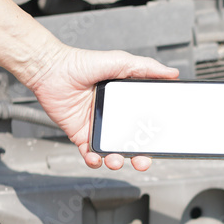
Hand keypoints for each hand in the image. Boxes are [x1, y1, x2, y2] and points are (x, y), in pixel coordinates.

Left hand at [26, 43, 178, 170]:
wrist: (51, 69)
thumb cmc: (82, 63)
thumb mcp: (121, 62)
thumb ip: (147, 68)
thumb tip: (172, 73)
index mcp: (125, 104)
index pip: (145, 125)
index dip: (154, 137)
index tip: (160, 144)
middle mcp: (113, 118)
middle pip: (132, 144)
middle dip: (140, 157)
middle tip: (142, 161)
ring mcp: (97, 128)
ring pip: (112, 152)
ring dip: (117, 161)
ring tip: (116, 160)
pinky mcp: (80, 135)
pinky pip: (90, 154)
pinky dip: (94, 160)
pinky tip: (96, 158)